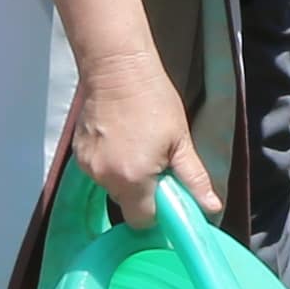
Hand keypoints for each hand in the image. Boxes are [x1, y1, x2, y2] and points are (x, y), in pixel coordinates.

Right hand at [67, 49, 216, 227]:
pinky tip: (120, 140)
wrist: (117, 68)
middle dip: (143, 194)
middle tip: (157, 165)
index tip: (168, 194)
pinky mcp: (78, 154)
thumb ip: (193, 178)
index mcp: (133, 179)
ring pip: (112, 187)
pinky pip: (98, 171)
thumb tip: (211, 208)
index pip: (143, 220)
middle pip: (127, 205)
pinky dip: (110, 164)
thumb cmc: (154, 101)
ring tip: (138, 147)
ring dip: (126, 177)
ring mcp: (88, 166)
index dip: (158, 212)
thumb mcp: (181, 141)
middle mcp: (105, 178)